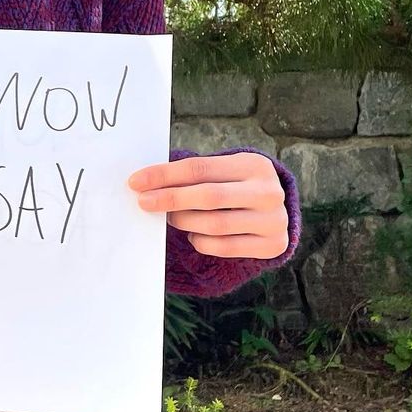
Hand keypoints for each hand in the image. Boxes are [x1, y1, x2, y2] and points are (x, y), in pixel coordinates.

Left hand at [127, 151, 288, 258]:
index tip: (136, 182)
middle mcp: (269, 192)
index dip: (165, 175)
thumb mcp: (223, 172)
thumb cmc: (235, 187)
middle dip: (170, 199)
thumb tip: (145, 183)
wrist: (275, 212)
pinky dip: (201, 241)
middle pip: (209, 196)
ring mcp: (274, 220)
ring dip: (184, 221)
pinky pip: (224, 247)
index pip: (200, 168)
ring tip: (172, 218)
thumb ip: (192, 175)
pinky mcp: (273, 245)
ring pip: (215, 225)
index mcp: (254, 164)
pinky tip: (194, 234)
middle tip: (144, 202)